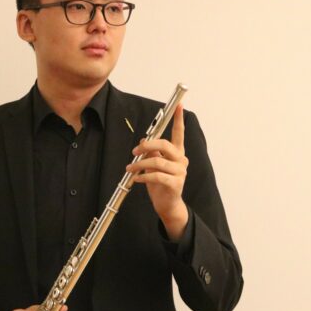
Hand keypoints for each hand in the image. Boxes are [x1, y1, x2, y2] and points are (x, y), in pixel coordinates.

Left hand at [126, 104, 188, 240]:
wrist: (167, 205)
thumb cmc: (160, 183)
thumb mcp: (153, 165)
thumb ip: (151, 152)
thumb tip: (143, 140)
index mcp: (177, 153)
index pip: (179, 133)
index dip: (178, 119)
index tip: (179, 105)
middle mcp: (181, 160)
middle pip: (165, 145)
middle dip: (147, 145)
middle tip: (135, 151)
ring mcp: (180, 172)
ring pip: (158, 161)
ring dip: (140, 164)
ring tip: (129, 168)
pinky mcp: (175, 184)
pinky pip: (157, 176)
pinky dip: (144, 176)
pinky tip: (136, 179)